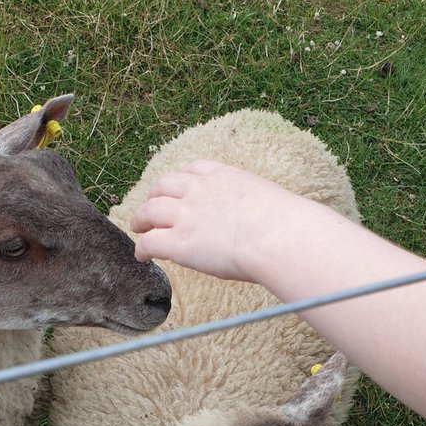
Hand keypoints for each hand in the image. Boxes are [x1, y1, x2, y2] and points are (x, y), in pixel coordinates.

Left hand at [131, 159, 300, 281]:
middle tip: (150, 207)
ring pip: (150, 210)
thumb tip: (258, 222)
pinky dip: (142, 249)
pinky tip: (142, 257)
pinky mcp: (179, 242)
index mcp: (223, 176)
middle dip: (155, 195)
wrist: (280, 237)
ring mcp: (186, 215)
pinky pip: (150, 242)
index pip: (193, 169)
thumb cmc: (286, 224)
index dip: (180, 180)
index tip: (176, 188)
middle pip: (164, 185)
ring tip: (138, 228)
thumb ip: (252, 205)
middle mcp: (200, 190)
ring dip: (141, 219)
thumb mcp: (267, 200)